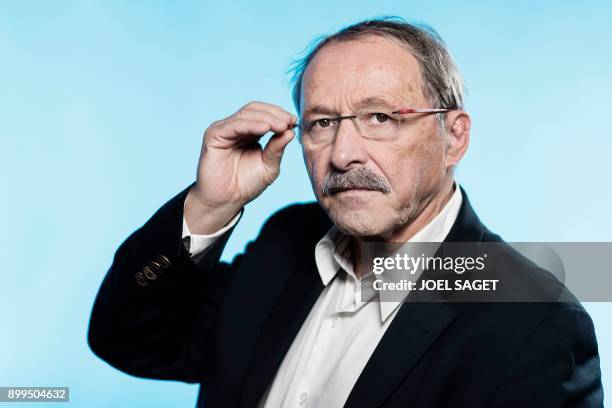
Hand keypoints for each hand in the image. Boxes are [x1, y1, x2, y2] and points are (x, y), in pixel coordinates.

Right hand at [185, 101, 296, 233]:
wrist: (226, 201)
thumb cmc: (246, 185)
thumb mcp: (269, 165)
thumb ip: (277, 148)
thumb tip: (291, 130)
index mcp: (249, 132)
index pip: (264, 114)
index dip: (279, 115)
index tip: (294, 121)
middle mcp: (236, 128)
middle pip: (255, 109)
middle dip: (274, 114)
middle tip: (289, 122)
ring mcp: (224, 130)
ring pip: (246, 114)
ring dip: (266, 118)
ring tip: (280, 126)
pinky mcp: (214, 135)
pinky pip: (233, 125)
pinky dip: (250, 124)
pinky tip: (264, 129)